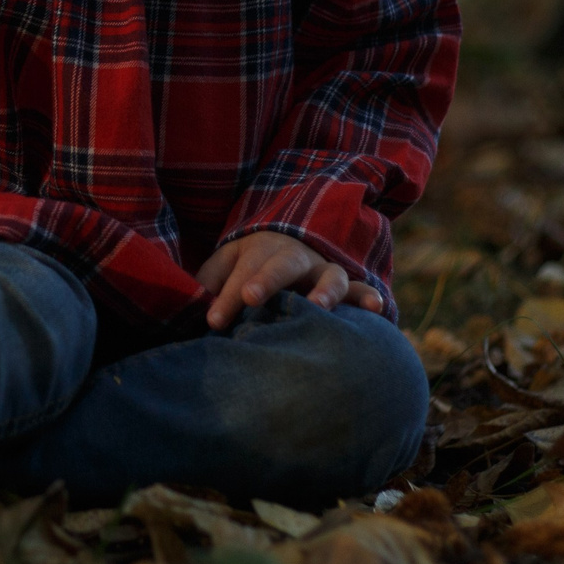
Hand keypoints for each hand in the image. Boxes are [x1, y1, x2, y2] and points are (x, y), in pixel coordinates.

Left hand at [197, 230, 383, 330]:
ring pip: (329, 275)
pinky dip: (368, 298)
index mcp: (258, 250)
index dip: (226, 297)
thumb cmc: (245, 267)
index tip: (213, 321)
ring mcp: (321, 270)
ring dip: (324, 291)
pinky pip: (360, 289)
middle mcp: (293, 257)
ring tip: (318, 307)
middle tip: (251, 297)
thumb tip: (186, 311)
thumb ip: (207, 286)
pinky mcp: (344, 287)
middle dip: (267, 279)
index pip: (240, 272)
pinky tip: (376, 310)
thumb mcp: (222, 268)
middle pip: (282, 264)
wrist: (284, 242)